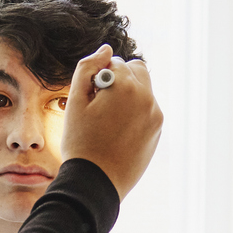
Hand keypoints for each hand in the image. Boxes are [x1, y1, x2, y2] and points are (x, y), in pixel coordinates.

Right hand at [59, 45, 161, 198]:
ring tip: (109, 119)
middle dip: (121, 78)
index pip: (115, 62)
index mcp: (125, 86)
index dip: (99, 76)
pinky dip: (135, 112)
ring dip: (128, 95)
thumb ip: (88, 68)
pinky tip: (118, 131)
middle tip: (102, 102)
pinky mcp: (158, 130)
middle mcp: (146, 97)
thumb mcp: (75, 102)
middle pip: (137, 69)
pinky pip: (148, 109)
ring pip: (144, 90)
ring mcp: (155, 115)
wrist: (96, 182)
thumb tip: (106, 49)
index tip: (92, 97)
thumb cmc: (81, 142)